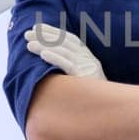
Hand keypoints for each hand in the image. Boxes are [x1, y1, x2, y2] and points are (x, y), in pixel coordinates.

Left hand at [25, 24, 128, 139]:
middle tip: (28, 33)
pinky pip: (67, 64)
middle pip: (64, 42)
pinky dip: (54, 57)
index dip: (54, 32)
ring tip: (29, 44)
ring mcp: (87, 67)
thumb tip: (51, 63)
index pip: (69, 39)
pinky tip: (43, 54)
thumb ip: (71, 70)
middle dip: (45, 36)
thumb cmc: (94, 99)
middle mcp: (88, 59)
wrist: (111, 111)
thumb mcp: (84, 80)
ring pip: (63, 51)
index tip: (38, 28)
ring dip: (45, 46)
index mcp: (88, 57)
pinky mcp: (84, 76)